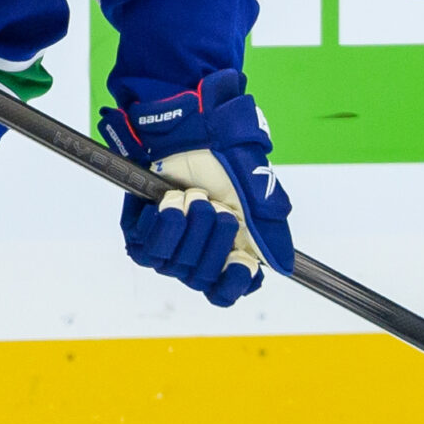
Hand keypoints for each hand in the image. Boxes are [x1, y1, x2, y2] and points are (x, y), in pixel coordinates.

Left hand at [99, 69, 292, 305]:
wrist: (192, 131)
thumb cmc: (226, 161)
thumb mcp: (257, 195)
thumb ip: (270, 232)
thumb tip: (283, 267)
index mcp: (227, 253)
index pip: (225, 292)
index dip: (233, 283)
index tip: (243, 261)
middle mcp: (196, 255)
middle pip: (201, 279)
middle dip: (213, 240)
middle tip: (217, 206)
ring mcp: (167, 247)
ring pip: (174, 266)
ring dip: (189, 228)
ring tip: (194, 196)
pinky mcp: (140, 234)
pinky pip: (147, 250)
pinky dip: (164, 224)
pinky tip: (171, 201)